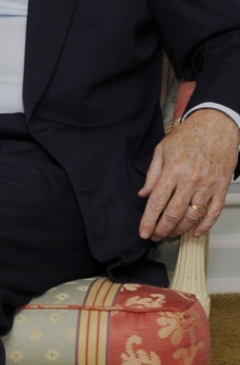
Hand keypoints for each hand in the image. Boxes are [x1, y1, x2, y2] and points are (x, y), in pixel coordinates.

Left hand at [138, 108, 239, 240]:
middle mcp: (190, 181)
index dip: (149, 220)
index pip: (157, 202)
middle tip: (154, 236)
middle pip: (173, 214)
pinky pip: (213, 212)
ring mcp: (207, 187)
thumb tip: (144, 194)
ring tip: (169, 234)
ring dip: (179, 229)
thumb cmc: (188, 136)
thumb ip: (152, 174)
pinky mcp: (220, 189)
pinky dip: (204, 226)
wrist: (216, 127)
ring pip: (192, 216)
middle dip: (161, 229)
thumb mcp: (161, 150)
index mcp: (172, 171)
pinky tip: (195, 232)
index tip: (143, 231)